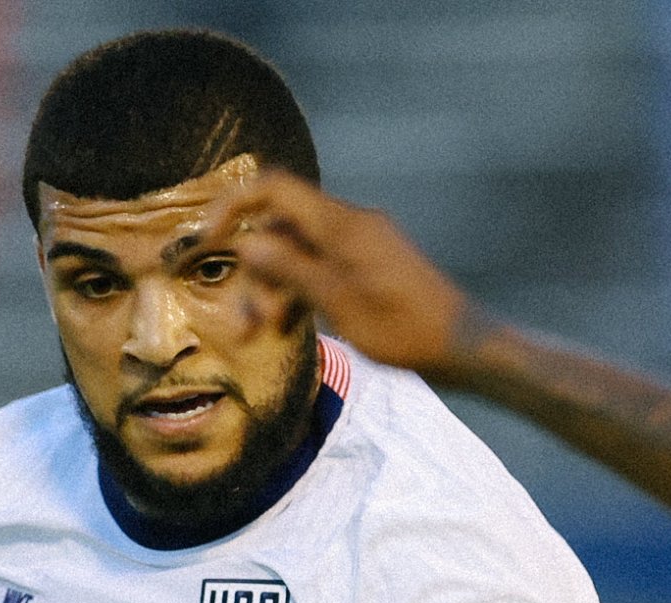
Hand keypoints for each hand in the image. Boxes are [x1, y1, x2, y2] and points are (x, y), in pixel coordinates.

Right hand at [201, 171, 475, 375]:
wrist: (462, 345)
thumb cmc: (405, 328)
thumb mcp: (340, 303)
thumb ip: (292, 269)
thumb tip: (247, 242)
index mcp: (342, 225)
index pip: (274, 189)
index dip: (235, 205)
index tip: (209, 238)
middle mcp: (349, 226)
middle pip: (281, 230)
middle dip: (256, 271)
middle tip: (244, 323)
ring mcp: (359, 246)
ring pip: (298, 254)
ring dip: (274, 289)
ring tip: (265, 332)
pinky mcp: (367, 267)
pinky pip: (320, 269)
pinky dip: (300, 293)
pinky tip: (288, 326)